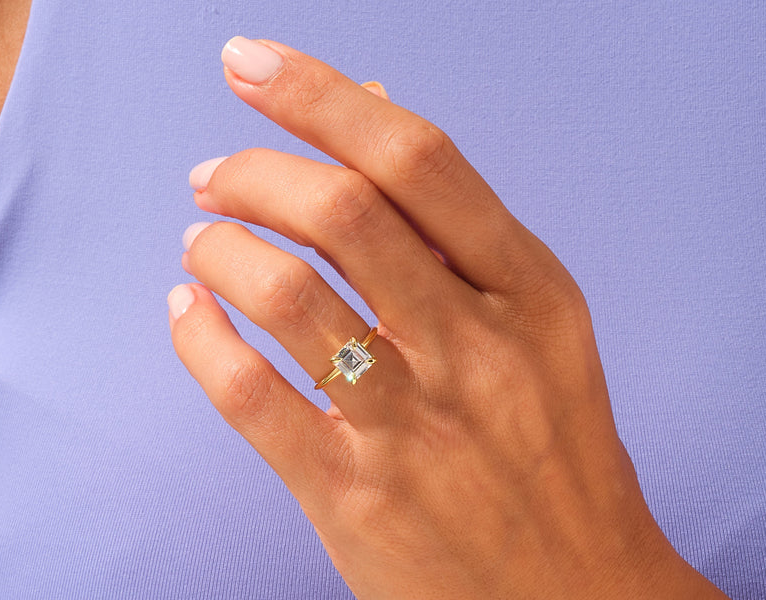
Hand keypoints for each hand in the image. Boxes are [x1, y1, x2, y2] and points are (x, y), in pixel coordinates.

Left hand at [168, 37, 727, 598]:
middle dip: (254, 171)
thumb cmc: (555, 449)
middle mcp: (478, 349)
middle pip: (343, 212)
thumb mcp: (539, 325)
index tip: (252, 65)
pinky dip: (198, 338)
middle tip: (213, 173)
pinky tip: (187, 310)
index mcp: (533, 294)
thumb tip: (373, 107)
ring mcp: (418, 426)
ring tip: (202, 241)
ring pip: (286, 295)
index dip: (323, 98)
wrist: (579, 597)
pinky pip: (251, 397)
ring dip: (222, 248)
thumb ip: (458, 224)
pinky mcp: (357, 497)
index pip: (418, 159)